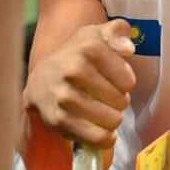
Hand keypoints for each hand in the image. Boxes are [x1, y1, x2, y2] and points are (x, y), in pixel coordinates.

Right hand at [23, 21, 135, 147]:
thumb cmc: (77, 55)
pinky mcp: (57, 120)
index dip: (125, 83)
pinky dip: (103, 138)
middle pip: (121, 102)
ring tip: (104, 111)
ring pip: (111, 120)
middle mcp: (75, 70)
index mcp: (90, 47)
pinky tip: (103, 131)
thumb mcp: (97, 34)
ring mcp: (64, 96)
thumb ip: (118, 31)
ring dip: (112, 120)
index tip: (114, 80)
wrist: (41, 78)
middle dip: (119, 102)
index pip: (128, 80)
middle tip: (106, 97)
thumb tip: (128, 49)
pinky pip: (95, 137)